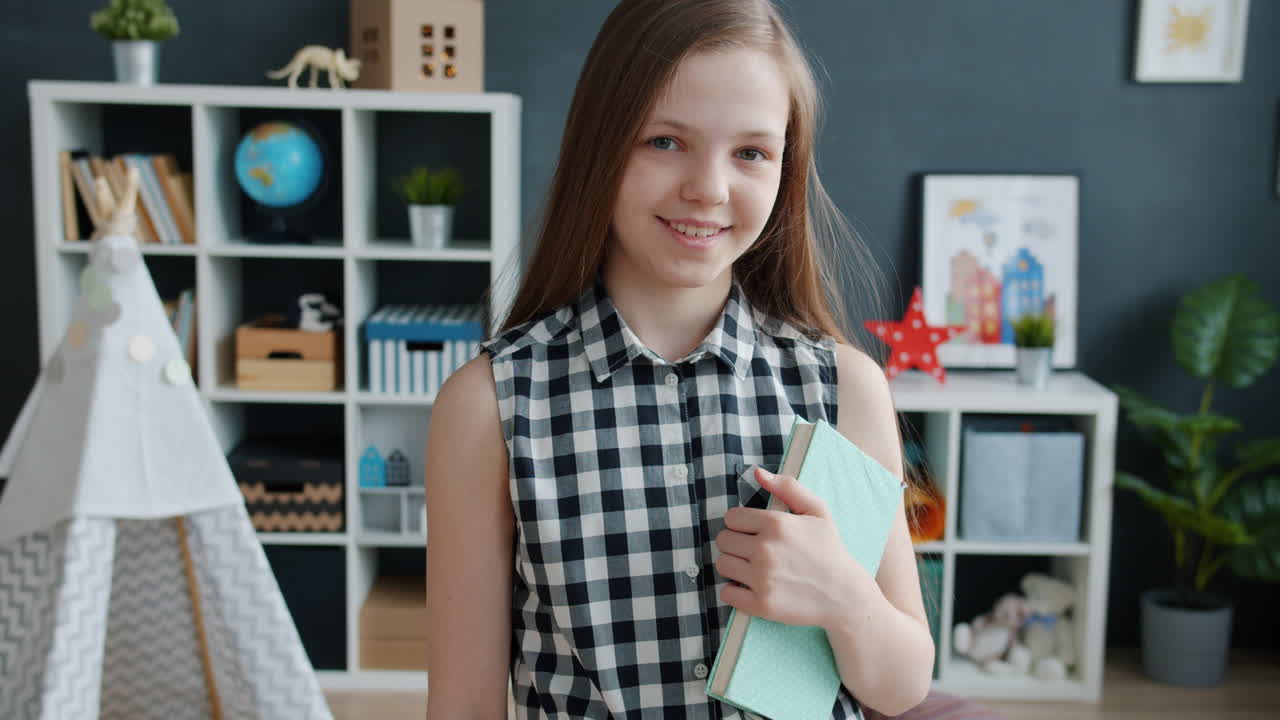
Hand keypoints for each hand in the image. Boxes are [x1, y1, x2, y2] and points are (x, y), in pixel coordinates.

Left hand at [714, 467, 874, 629]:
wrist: (844, 595)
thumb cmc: (829, 550)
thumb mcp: (817, 511)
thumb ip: (787, 487)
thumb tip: (757, 472)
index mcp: (776, 524)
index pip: (731, 518)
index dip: (740, 523)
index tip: (752, 531)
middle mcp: (765, 550)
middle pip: (723, 540)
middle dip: (735, 543)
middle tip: (752, 550)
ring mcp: (762, 578)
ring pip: (722, 565)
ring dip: (733, 565)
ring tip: (751, 567)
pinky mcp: (761, 604)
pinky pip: (727, 593)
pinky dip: (734, 591)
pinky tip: (750, 587)